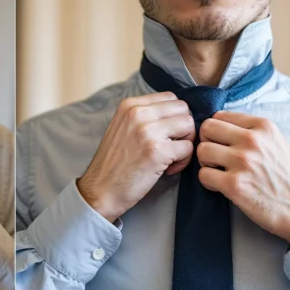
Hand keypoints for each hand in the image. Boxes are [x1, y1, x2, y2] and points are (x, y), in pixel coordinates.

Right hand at [77, 92, 194, 221]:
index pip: (170, 98)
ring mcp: (148, 131)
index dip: (174, 117)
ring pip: (189, 125)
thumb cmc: (113, 164)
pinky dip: (183, 161)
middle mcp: (138, 113)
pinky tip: (167, 169)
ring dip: (186, 143)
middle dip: (183, 129)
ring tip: (170, 158)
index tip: (165, 135)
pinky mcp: (158, 151)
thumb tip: (175, 114)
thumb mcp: (122, 128)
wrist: (100, 191)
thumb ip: (144, 116)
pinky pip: (188, 148)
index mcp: (129, 105)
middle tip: (171, 147)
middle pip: (183, 109)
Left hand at [197, 111, 289, 245]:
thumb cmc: (287, 178)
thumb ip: (252, 131)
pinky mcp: (234, 184)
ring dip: (206, 163)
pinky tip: (221, 186)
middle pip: (207, 128)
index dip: (216, 131)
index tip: (221, 144)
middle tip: (214, 158)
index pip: (220, 116)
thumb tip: (221, 127)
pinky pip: (203, 174)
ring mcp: (242, 161)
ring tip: (218, 172)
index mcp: (263, 126)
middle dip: (206, 142)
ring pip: (202, 150)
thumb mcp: (277, 142)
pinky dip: (208, 182)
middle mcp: (253, 140)